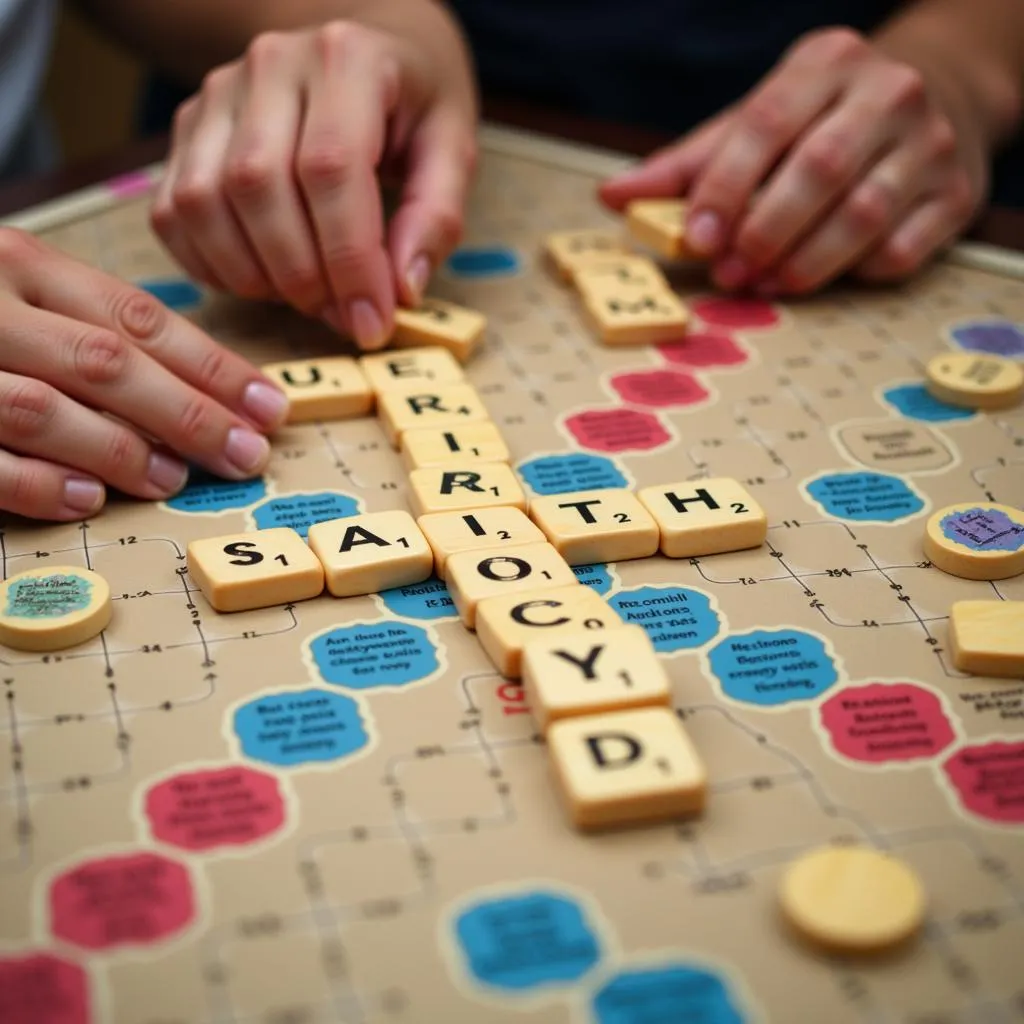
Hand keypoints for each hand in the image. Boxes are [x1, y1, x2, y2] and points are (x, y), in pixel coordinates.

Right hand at [0, 229, 286, 520]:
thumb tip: (195, 385)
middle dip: (189, 415)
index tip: (269, 406)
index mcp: (17, 262)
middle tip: (246, 455)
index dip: (213, 367)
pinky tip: (90, 500)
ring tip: (173, 479)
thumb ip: (86, 322)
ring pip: (42, 408)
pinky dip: (37, 483)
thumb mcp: (16, 287)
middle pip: (105, 362)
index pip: (138, 318)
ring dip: (121, 450)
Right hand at [151, 18, 477, 349]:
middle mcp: (270, 65)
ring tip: (306, 299)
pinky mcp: (188, 130)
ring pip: (204, 202)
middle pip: (258, 186)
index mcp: (347, 59)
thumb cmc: (411, 104)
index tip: (372, 321)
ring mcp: (218, 95)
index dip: (349, 259)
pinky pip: (173, 212)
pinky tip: (261, 282)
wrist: (364, 46)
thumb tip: (400, 290)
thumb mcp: (452, 147)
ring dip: (252, 275)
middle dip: (302, 275)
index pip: (331, 168)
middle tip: (342, 317)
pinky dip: (211, 266)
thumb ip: (435, 217)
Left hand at [601, 28, 986, 293]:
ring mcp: (931, 143)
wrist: (939, 91)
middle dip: (763, 232)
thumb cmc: (823, 118)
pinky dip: (857, 273)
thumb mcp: (757, 121)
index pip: (763, 124)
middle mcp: (886, 93)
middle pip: (817, 170)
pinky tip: (824, 276)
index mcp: (824, 64)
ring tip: (765, 284)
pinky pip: (903, 250)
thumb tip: (611, 196)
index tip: (695, 239)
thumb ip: (688, 163)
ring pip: (863, 215)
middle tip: (730, 274)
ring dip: (803, 264)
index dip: (723, 188)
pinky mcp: (956, 194)